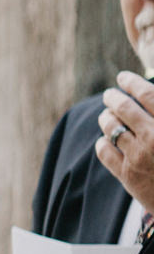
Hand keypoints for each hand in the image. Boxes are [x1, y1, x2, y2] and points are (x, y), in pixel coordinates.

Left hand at [97, 72, 153, 211]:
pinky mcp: (127, 175)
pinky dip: (103, 141)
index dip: (132, 83)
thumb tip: (149, 94)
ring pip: (110, 127)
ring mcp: (139, 157)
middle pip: (124, 108)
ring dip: (106, 117)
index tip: (124, 77)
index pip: (147, 95)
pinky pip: (104, 150)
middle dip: (113, 98)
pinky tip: (107, 139)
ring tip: (107, 115)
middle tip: (110, 94)